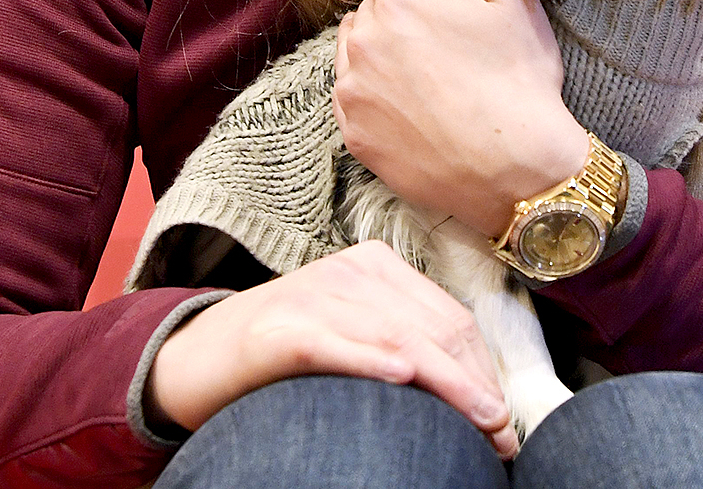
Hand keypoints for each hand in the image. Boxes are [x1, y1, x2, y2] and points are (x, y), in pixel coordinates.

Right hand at [147, 240, 518, 457]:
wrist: (198, 357)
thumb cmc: (285, 356)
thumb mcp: (352, 336)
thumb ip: (402, 345)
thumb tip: (473, 393)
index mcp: (376, 267)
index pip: (450, 318)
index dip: (484, 370)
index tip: (504, 418)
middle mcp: (351, 272)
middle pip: (434, 328)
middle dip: (476, 384)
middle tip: (501, 434)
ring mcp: (315, 295)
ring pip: (399, 337)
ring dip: (447, 384)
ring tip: (479, 424)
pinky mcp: (281, 328)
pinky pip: (337, 343)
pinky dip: (371, 359)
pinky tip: (402, 377)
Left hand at [334, 0, 589, 238]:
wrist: (518, 170)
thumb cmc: (520, 81)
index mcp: (398, 7)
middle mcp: (363, 46)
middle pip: (367, 12)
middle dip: (395, 15)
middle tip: (438, 39)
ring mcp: (354, 95)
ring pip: (353, 54)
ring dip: (378, 52)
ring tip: (424, 73)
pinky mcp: (355, 138)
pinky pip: (351, 99)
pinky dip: (373, 95)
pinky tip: (412, 106)